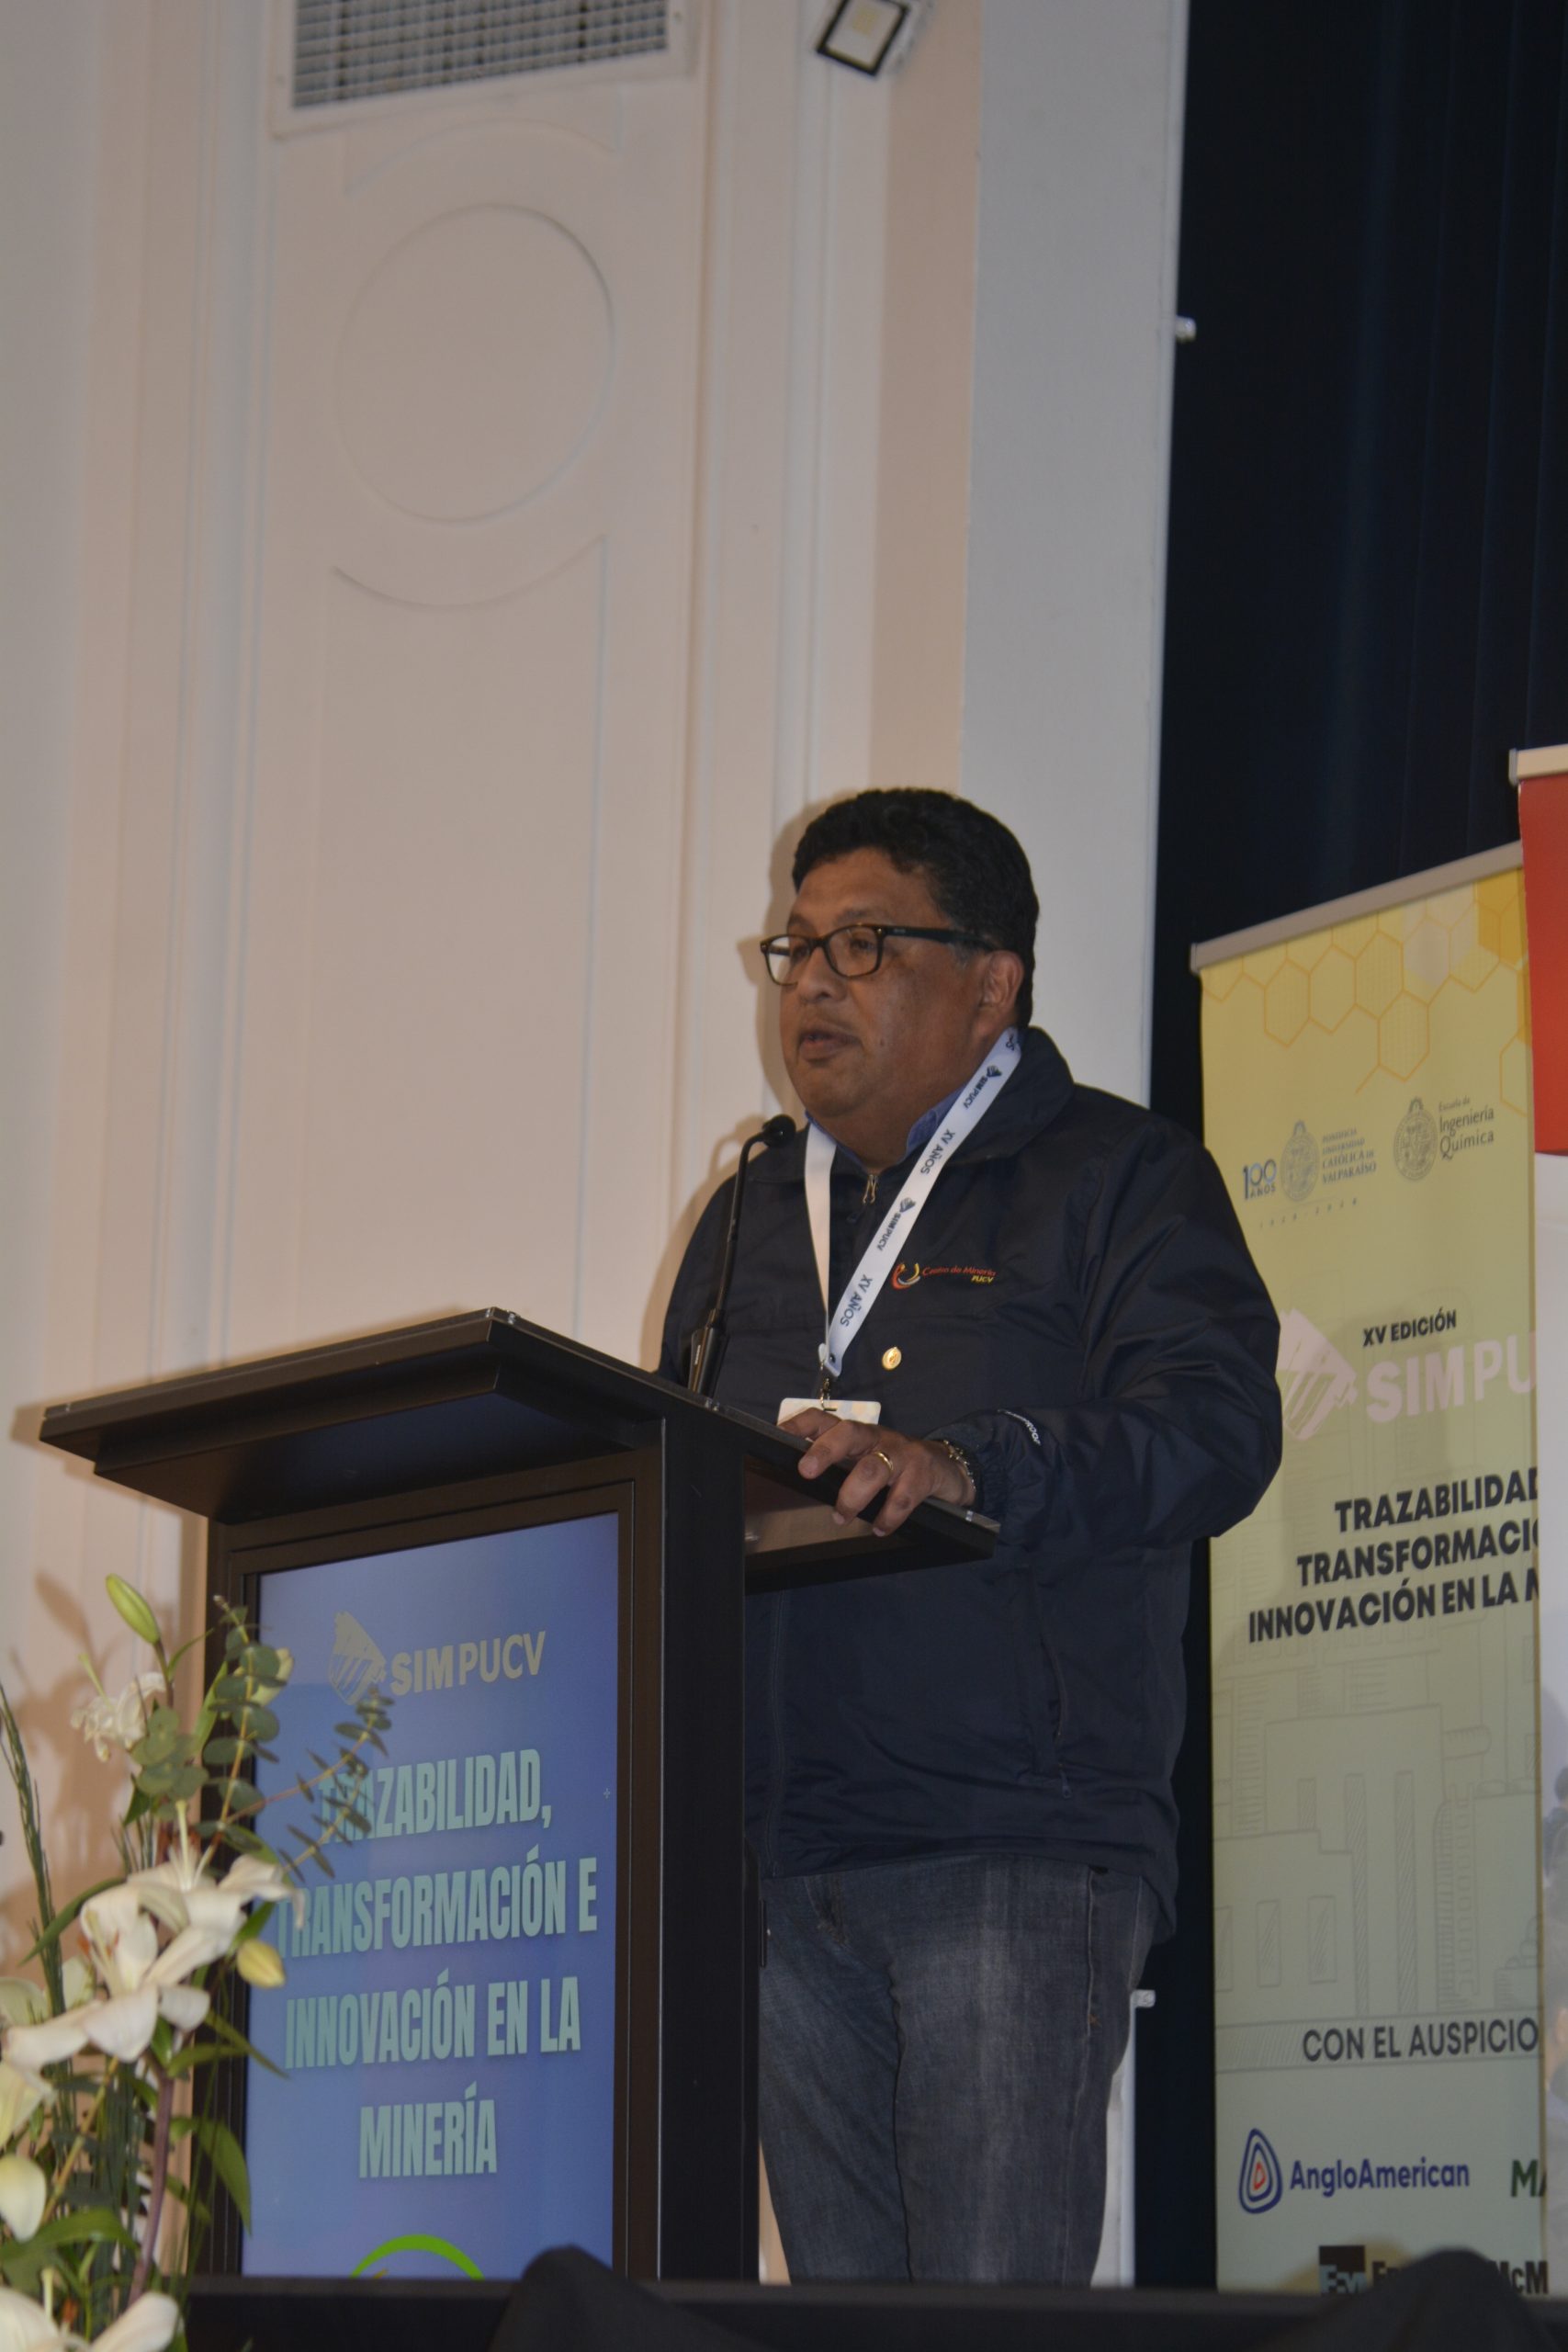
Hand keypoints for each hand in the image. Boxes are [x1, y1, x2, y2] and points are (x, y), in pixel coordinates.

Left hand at [781, 1410, 974, 1535]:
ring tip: (841, 1516)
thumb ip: (839, 1464)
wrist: (948, 1468)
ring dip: (853, 1496)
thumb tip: (800, 1477)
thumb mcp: (866, 1457)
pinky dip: (888, 1516)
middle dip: (825, 1451)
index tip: (779, 1435)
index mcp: (857, 1435)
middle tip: (806, 1471)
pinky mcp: (923, 1474)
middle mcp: (877, 1438)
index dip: (801, 1424)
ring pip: (873, 1469)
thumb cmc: (895, 1465)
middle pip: (849, 1434)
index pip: (825, 1419)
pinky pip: (903, 1497)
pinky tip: (880, 1528)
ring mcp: (901, 1455)